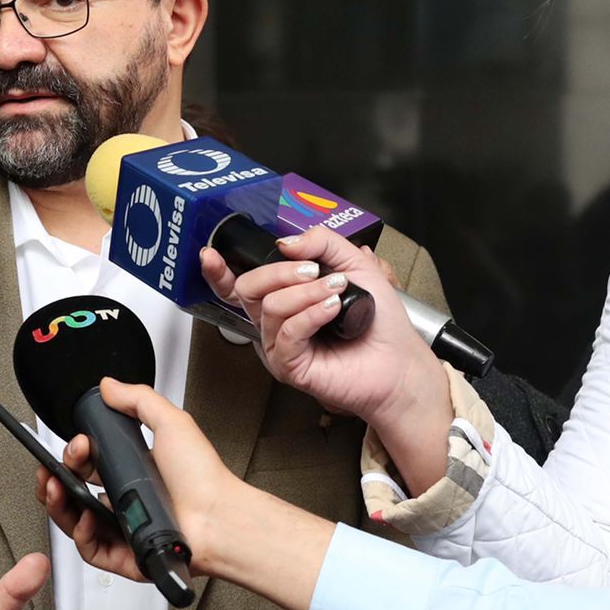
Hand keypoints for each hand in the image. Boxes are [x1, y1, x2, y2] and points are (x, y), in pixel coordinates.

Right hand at [35, 379, 239, 578]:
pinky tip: (85, 518)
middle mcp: (127, 499)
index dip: (73, 454)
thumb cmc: (204, 478)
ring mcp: (125, 527)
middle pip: (75, 492)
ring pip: (76, 521)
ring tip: (56, 489)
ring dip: (59, 504)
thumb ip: (138, 399)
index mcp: (135, 470)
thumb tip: (110, 386)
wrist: (219, 518)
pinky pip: (91, 550)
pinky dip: (81, 535)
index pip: (89, 463)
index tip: (76, 445)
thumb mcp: (171, 423)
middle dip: (54, 478)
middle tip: (53, 470)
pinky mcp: (126, 555)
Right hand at [199, 227, 445, 428]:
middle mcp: (276, 323)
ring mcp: (279, 345)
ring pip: (270, 307)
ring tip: (337, 291)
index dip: (218, 271)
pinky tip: (332, 308)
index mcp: (284, 299)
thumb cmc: (380, 322)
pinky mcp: (289, 366)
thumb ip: (321, 243)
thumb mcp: (354, 265)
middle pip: (248, 289)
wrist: (400, 363)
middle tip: (315, 271)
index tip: (210, 253)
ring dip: (306, 292)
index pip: (240, 284)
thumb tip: (284, 242)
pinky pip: (288, 332)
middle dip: (280, 272)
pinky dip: (311, 314)